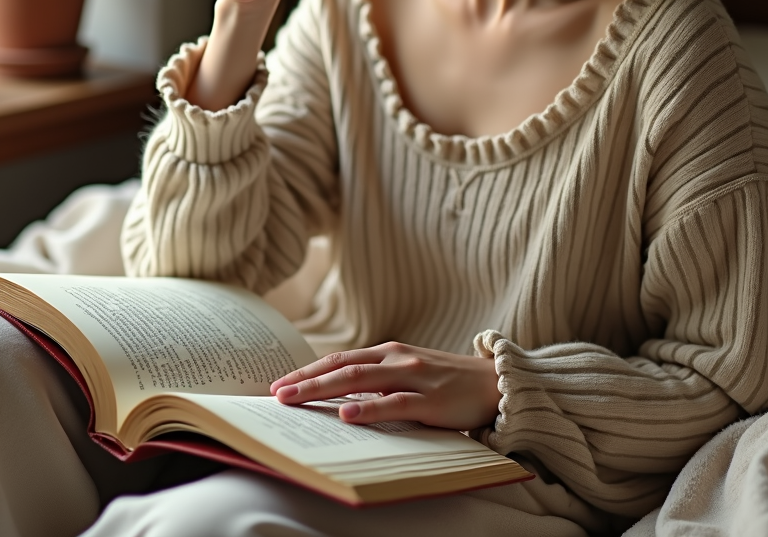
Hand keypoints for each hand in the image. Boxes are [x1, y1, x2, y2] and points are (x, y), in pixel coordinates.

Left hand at [270, 342, 501, 431]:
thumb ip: (379, 380)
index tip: (279, 383)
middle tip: (275, 393)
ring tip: (295, 400)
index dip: (307, 370)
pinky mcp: (430, 398)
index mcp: (387, 353)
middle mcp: (395, 358)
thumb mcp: (408, 374)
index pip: (338, 359)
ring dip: (322, 389)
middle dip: (305, 380)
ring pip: (358, 380)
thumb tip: (339, 397)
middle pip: (340, 367)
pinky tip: (347, 414)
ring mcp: (412, 376)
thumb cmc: (446, 382)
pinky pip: (394, 403)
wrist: (492, 382)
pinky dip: (368, 408)